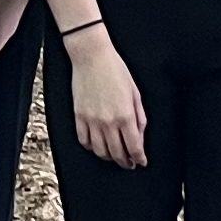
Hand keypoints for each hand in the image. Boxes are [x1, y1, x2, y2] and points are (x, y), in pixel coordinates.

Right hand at [67, 31, 148, 171]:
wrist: (91, 57)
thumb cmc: (116, 71)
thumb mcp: (135, 93)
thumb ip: (139, 117)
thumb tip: (140, 136)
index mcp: (125, 116)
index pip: (134, 147)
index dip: (139, 158)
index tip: (142, 162)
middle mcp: (108, 122)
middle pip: (117, 153)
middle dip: (126, 162)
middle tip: (130, 163)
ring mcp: (92, 120)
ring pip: (100, 151)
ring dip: (109, 157)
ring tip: (114, 156)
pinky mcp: (79, 116)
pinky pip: (84, 140)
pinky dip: (91, 148)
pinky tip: (98, 146)